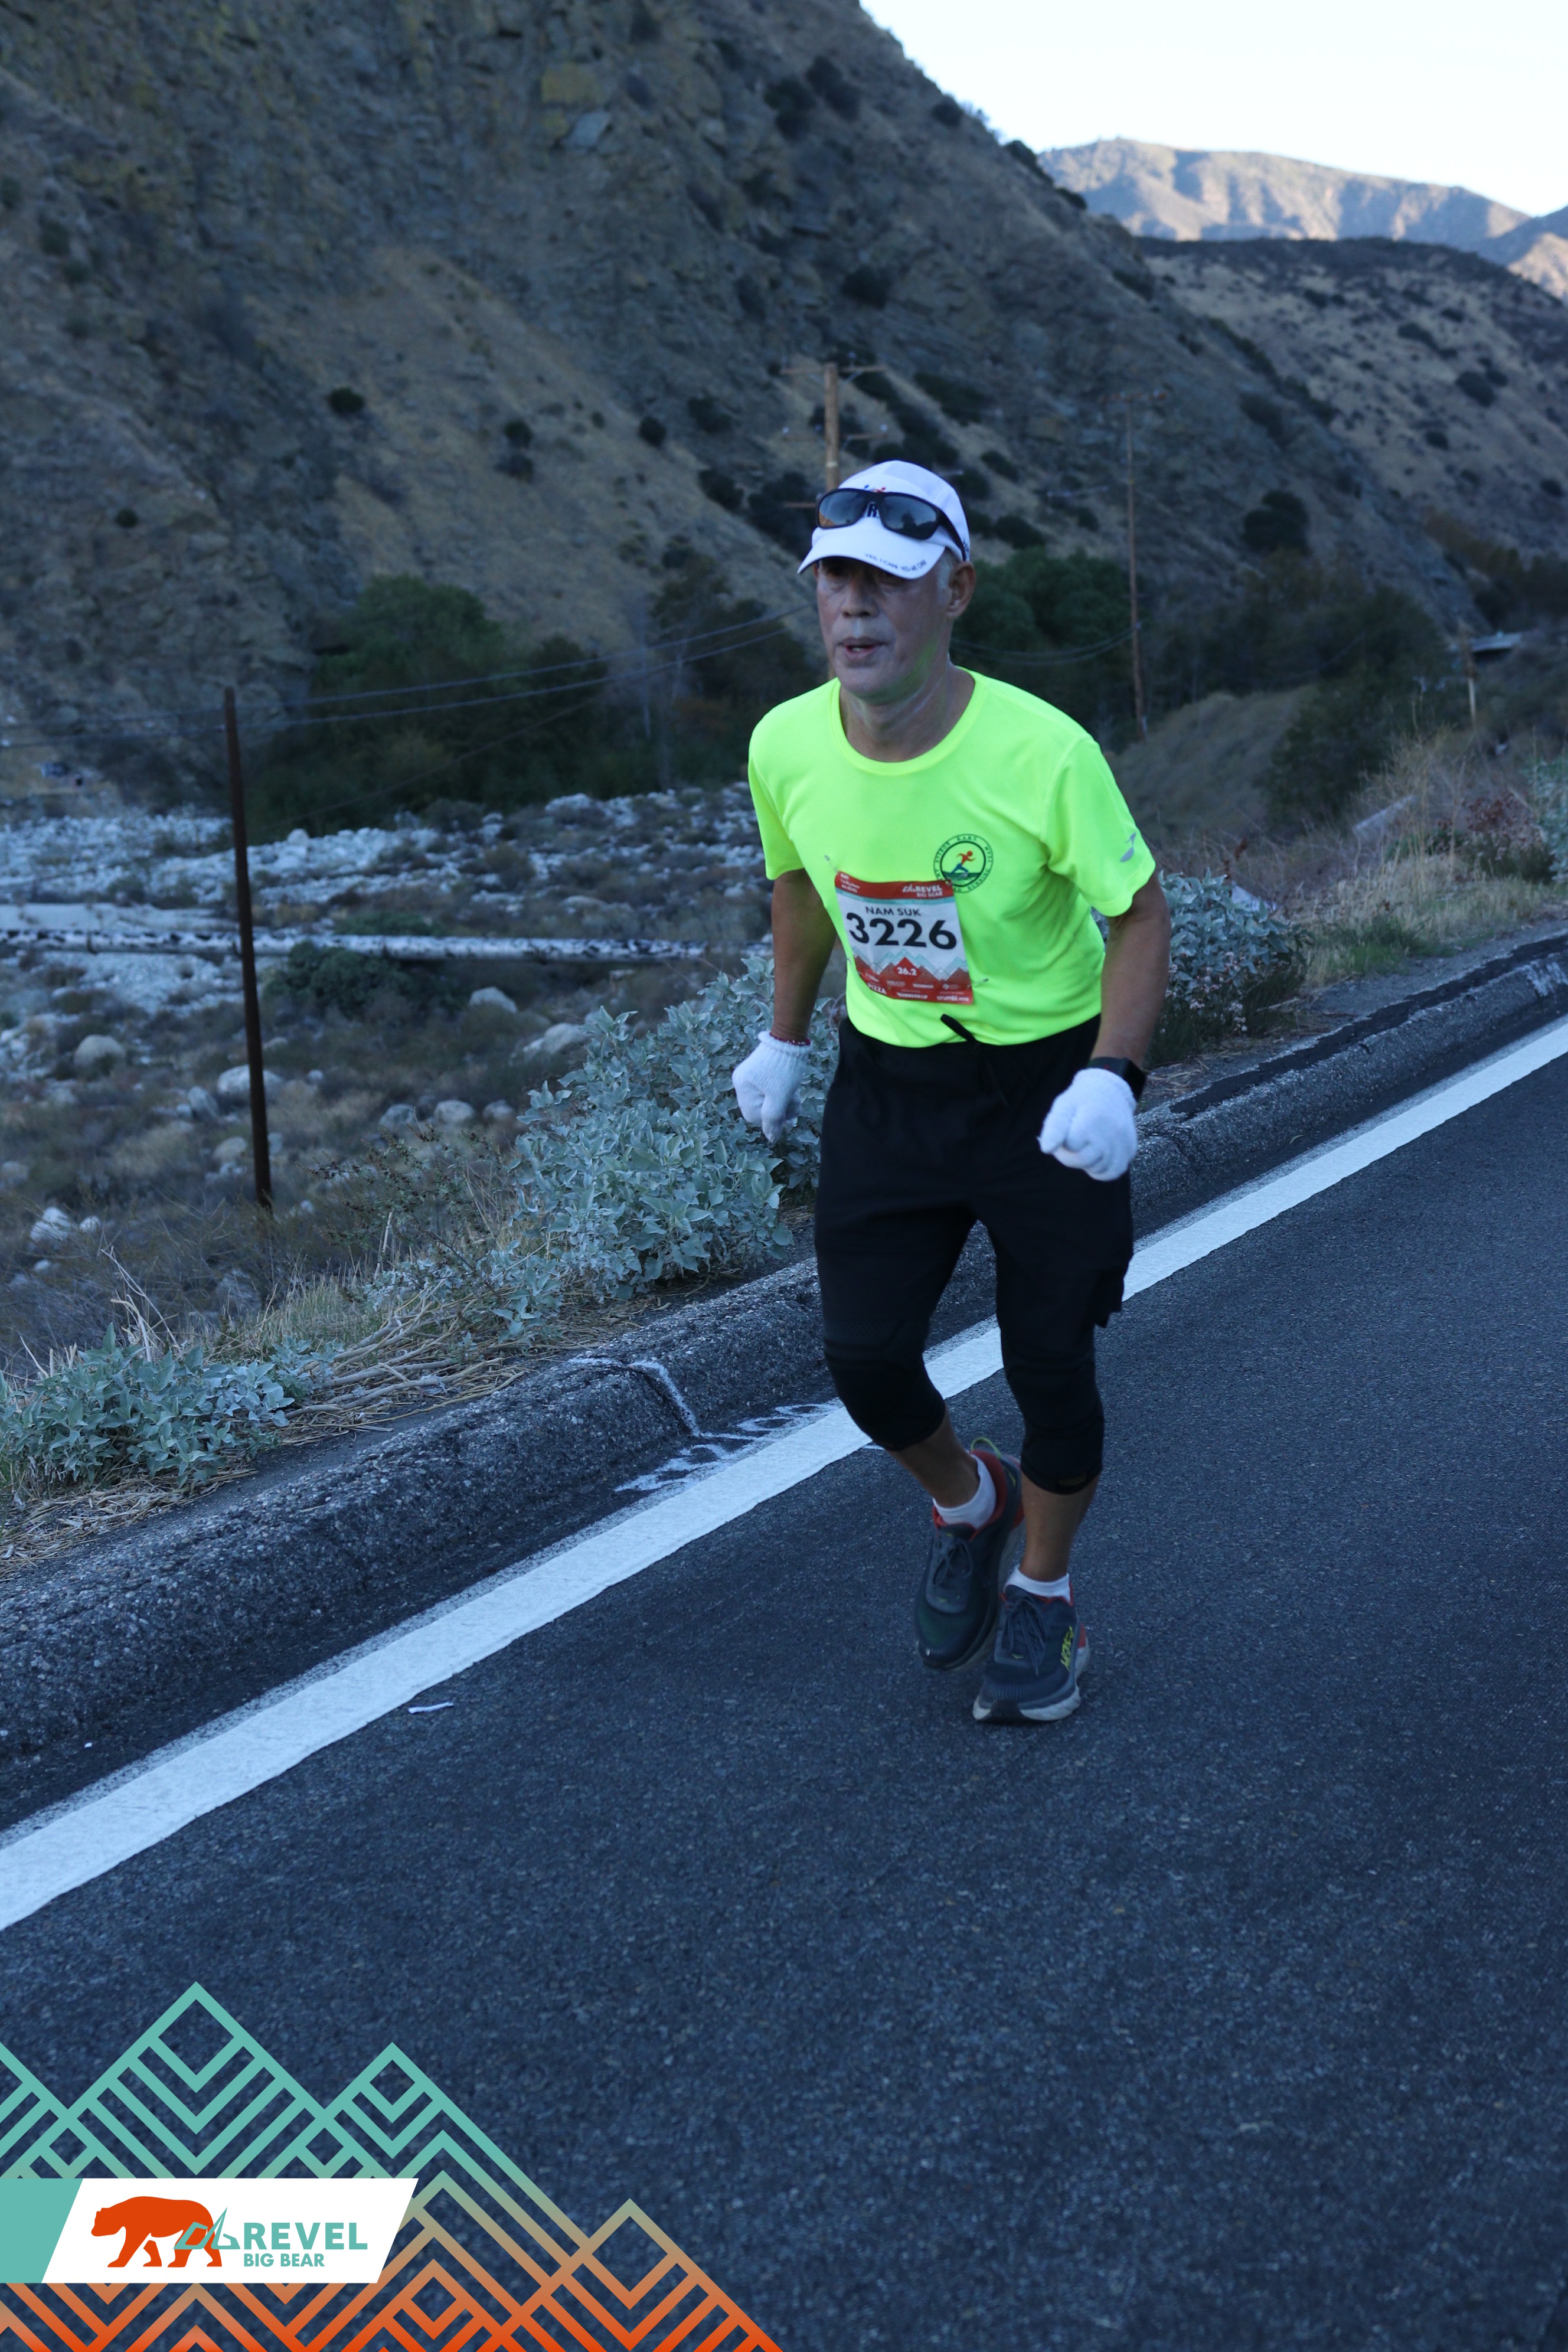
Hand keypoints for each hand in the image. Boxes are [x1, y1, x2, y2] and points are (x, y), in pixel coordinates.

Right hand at [732, 1031, 809, 1143]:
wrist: (790, 1038)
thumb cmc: (784, 1069)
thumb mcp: (779, 1097)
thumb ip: (773, 1119)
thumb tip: (770, 1139)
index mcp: (742, 1086)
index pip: (753, 1116)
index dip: (771, 1119)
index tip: (788, 1114)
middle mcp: (741, 1081)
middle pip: (759, 1108)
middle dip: (778, 1110)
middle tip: (795, 1105)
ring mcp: (749, 1075)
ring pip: (765, 1099)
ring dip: (781, 1102)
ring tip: (795, 1097)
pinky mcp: (759, 1070)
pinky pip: (767, 1089)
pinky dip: (779, 1092)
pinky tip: (790, 1089)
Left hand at [1038, 1066, 1137, 1180]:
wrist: (1110, 1092)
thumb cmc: (1081, 1101)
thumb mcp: (1064, 1106)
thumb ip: (1054, 1127)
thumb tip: (1046, 1150)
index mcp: (1092, 1119)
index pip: (1070, 1145)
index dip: (1064, 1141)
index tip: (1067, 1130)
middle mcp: (1111, 1131)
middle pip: (1082, 1160)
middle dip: (1072, 1155)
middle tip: (1074, 1141)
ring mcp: (1123, 1141)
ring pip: (1098, 1169)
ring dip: (1088, 1162)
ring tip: (1087, 1145)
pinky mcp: (1130, 1149)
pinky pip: (1114, 1171)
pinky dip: (1103, 1170)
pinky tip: (1098, 1157)